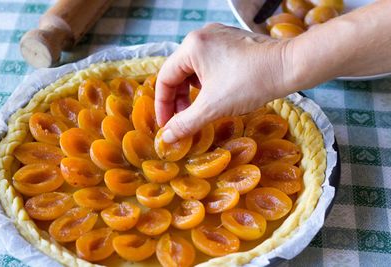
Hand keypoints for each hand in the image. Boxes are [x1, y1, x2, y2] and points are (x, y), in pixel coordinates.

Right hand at [155, 23, 296, 142]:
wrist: (290, 66)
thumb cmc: (250, 82)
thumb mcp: (212, 106)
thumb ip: (186, 123)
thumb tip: (167, 138)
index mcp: (191, 46)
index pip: (165, 78)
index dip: (163, 105)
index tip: (167, 125)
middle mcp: (202, 36)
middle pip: (178, 73)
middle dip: (179, 100)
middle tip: (183, 121)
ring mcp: (219, 37)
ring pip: (195, 70)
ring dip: (193, 93)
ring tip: (199, 111)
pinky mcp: (232, 43)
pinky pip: (210, 65)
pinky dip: (207, 83)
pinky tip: (215, 96)